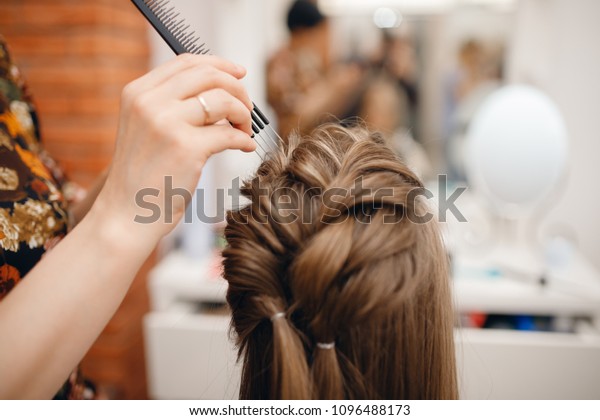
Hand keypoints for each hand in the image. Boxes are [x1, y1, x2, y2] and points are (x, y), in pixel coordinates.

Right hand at [91, 54, 255, 248]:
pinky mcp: (186, 148)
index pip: (185, 62)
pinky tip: (245, 146)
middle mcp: (149, 102)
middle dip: (236, 88)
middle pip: (208, 75)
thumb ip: (173, 106)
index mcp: (137, 93)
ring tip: (245, 130)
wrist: (126, 215)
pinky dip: (244, 139)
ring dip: (243, 114)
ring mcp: (167, 124)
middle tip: (247, 108)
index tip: (239, 75)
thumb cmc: (143, 176)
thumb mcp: (146, 129)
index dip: (219, 65)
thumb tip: (222, 90)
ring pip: (223, 100)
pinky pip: (229, 133)